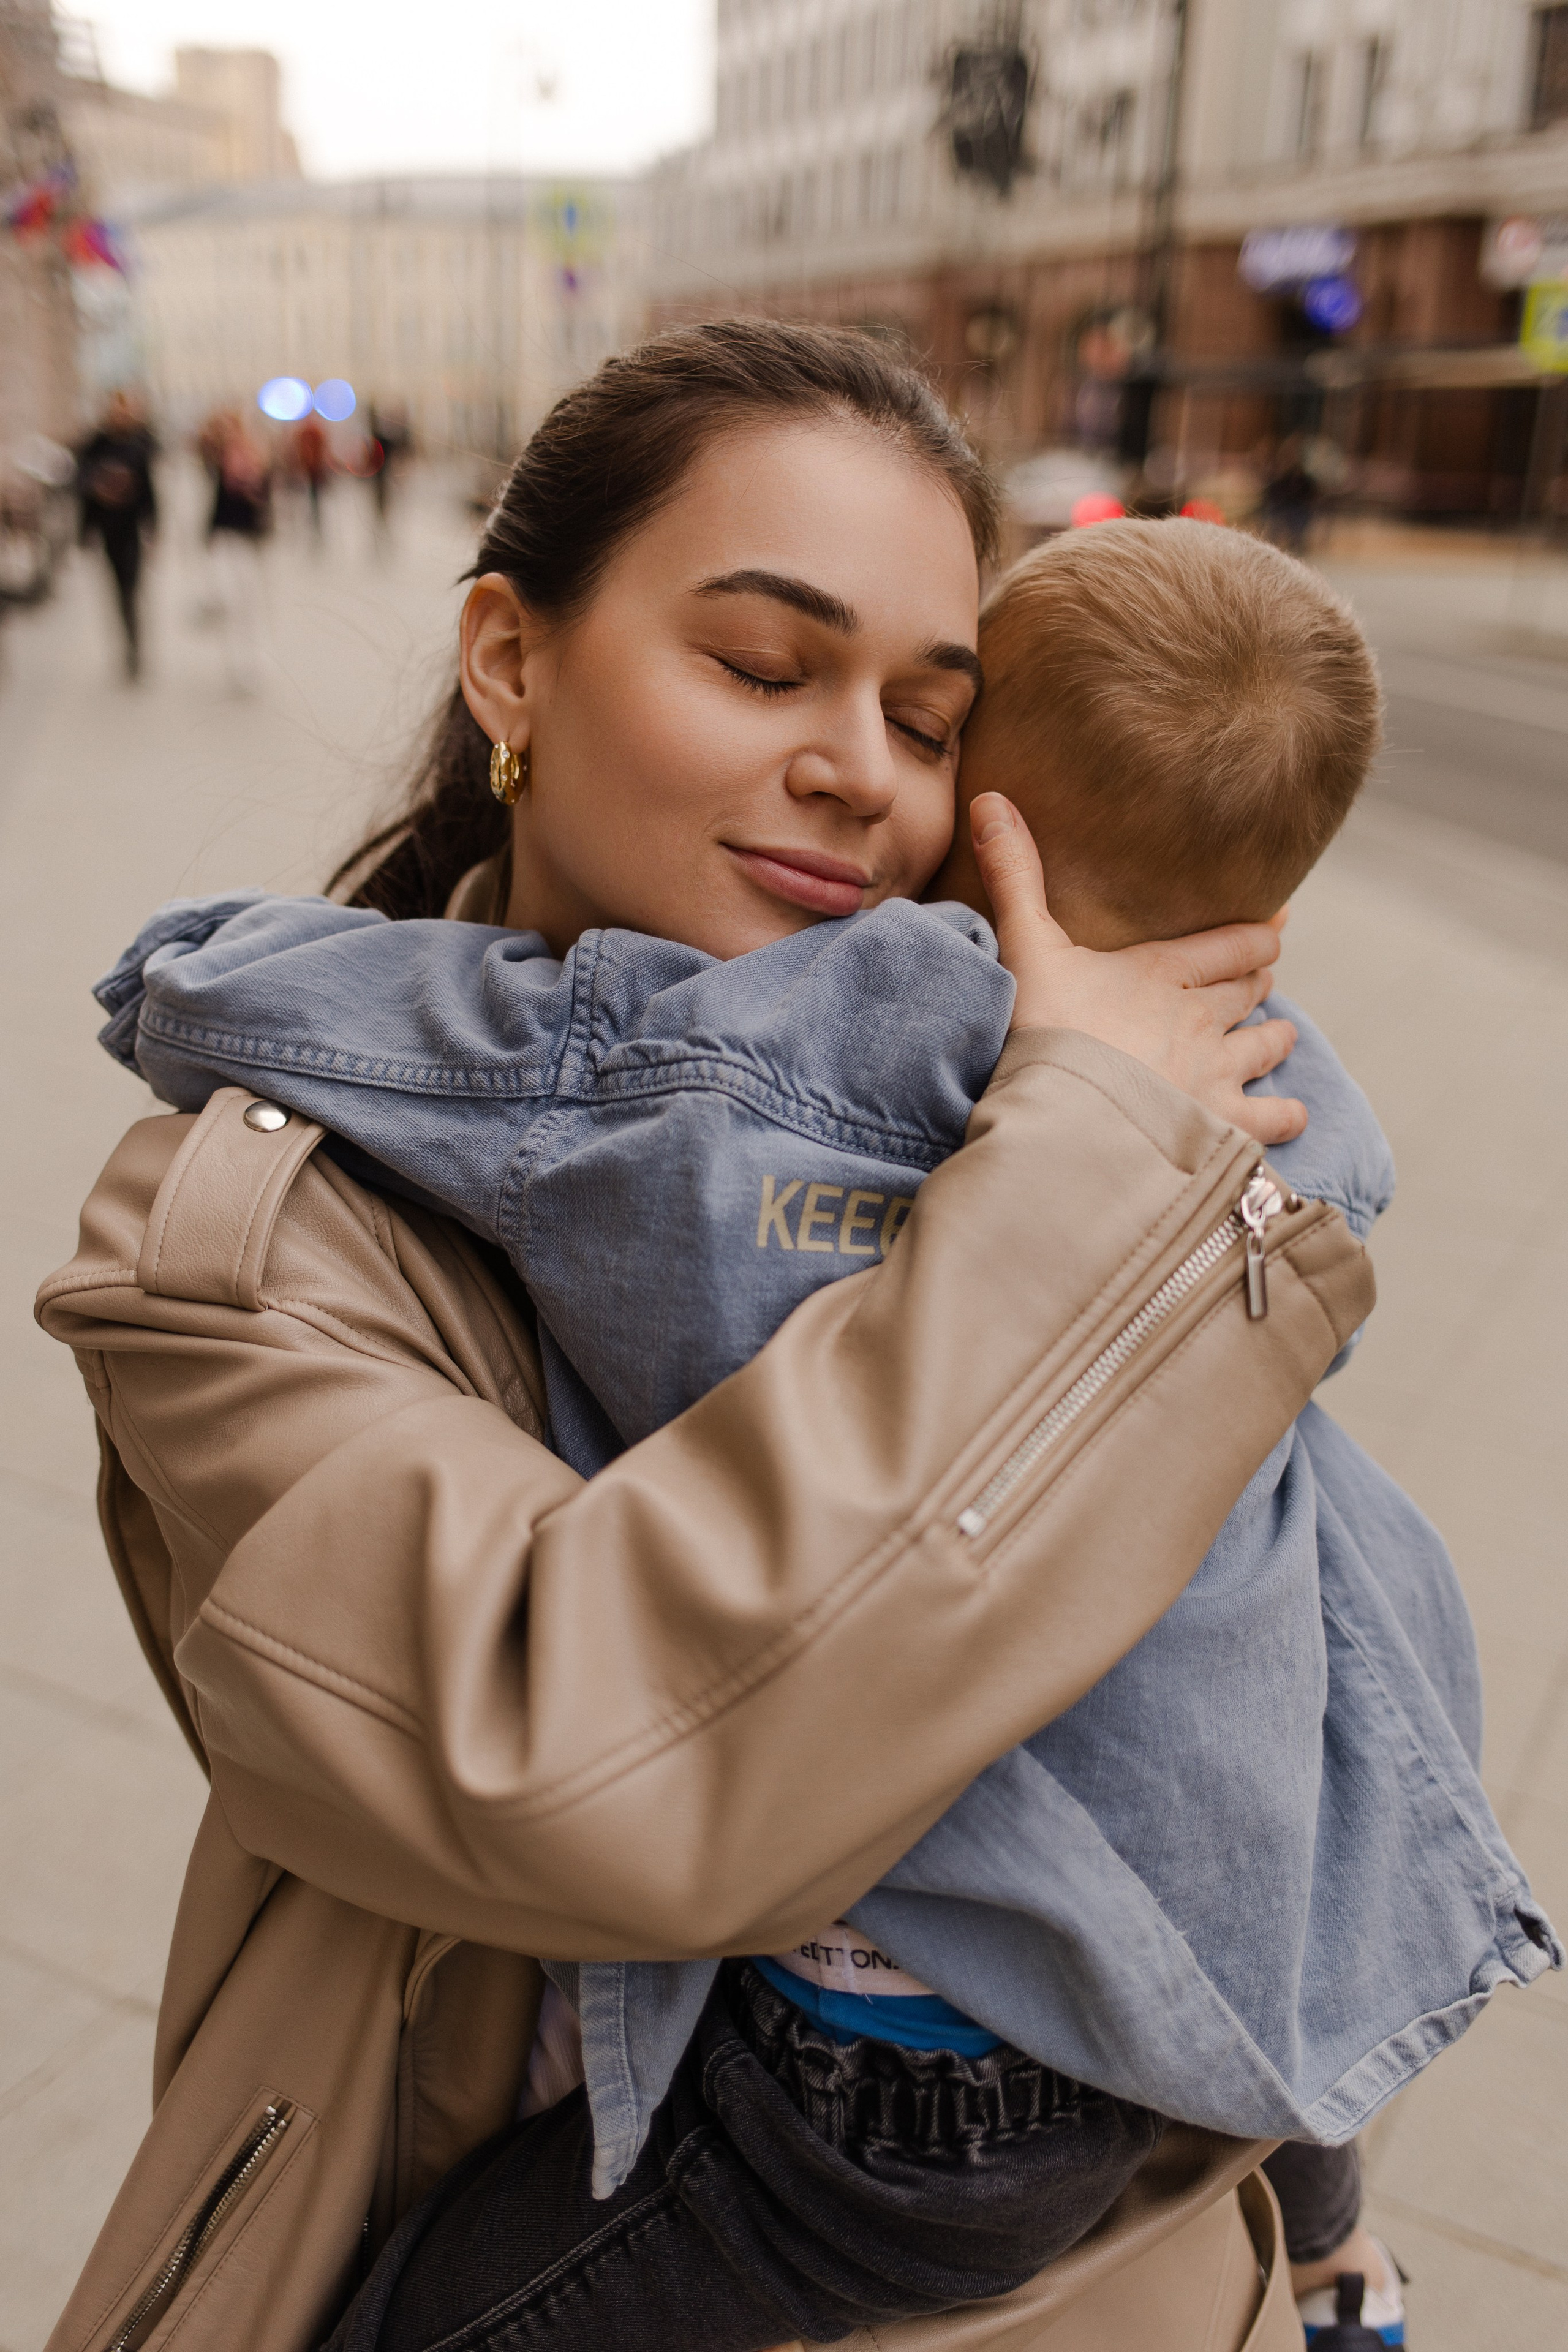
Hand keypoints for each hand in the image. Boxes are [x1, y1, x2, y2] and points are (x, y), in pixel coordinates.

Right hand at [970, 794, 1305, 1145]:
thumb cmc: (1038, 1030)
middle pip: (1247, 991)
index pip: (1232, 943)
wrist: (1060, 1118)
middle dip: (1256, 983)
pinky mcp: (1218, 1126)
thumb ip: (1014, 875)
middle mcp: (1201, 1018)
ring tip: (1280, 1036)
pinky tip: (1291, 1115)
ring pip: (1264, 1046)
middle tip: (1260, 979)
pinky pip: (1269, 1118)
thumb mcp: (1024, 946)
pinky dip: (1283, 1114)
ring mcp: (1214, 1074)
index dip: (1257, 933)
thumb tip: (990, 799)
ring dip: (1272, 1038)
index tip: (1276, 925)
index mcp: (1162, 972)